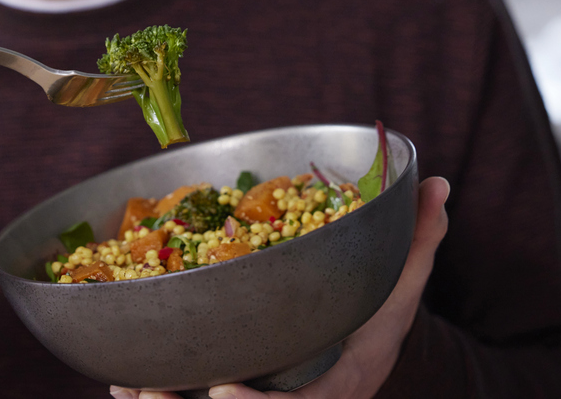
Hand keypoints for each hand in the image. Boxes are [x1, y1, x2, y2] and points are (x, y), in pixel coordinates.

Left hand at [110, 177, 450, 398]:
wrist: (364, 352)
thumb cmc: (378, 314)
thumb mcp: (402, 283)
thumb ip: (419, 239)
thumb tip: (436, 183)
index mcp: (342, 383)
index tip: (223, 393)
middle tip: (152, 392)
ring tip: (130, 389)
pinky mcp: (244, 391)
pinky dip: (156, 397)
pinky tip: (123, 384)